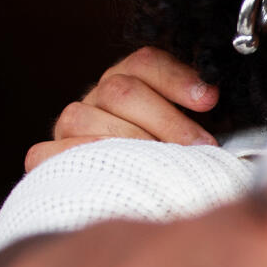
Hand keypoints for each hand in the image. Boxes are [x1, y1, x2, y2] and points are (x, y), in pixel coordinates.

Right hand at [27, 47, 216, 170]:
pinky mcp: (46, 157)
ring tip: (163, 167)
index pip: (145, 62)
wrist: (128, 204)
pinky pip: (48, 152)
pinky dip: (78, 160)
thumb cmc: (170, 166)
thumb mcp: (192, 139)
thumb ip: (202, 125)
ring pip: (86, 116)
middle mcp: (97, 97)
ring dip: (129, 143)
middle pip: (121, 91)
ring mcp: (70, 126)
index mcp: (131, 81)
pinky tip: (111, 172)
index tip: (209, 99)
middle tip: (201, 148)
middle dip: (167, 121)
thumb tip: (219, 105)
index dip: (176, 78)